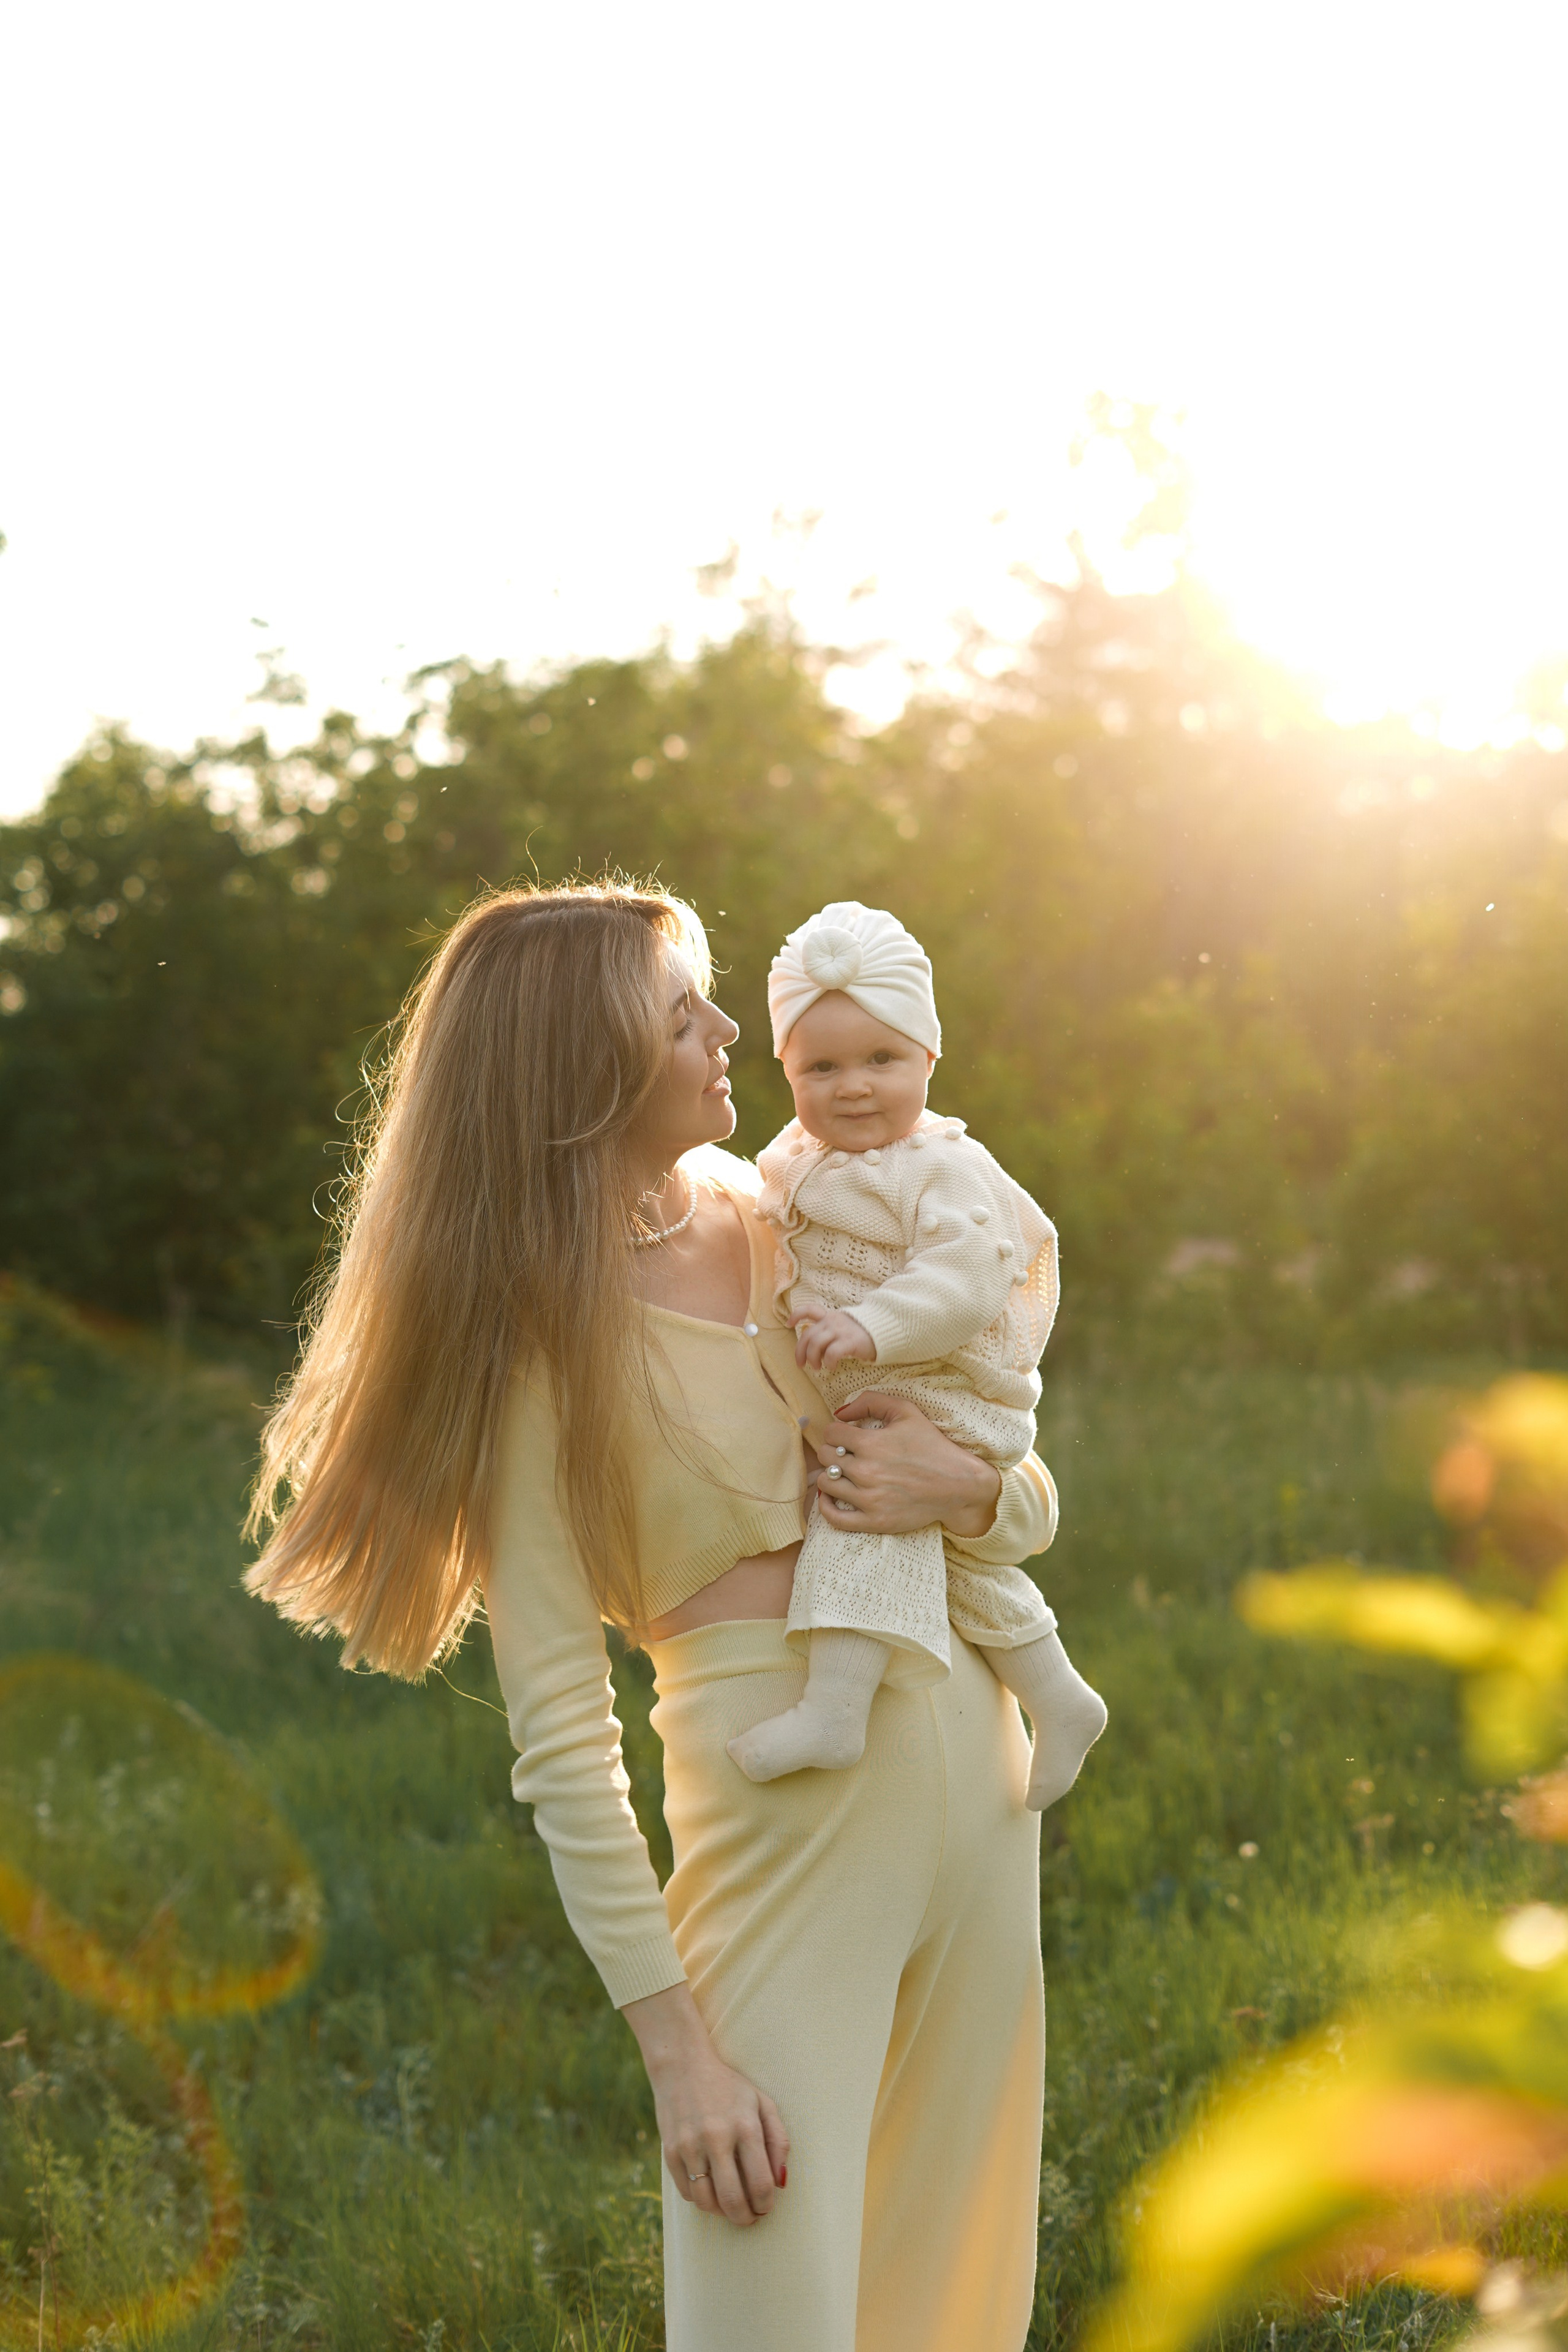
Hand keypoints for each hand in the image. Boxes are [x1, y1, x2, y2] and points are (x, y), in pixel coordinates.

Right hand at [621, 1983, 788, 2225]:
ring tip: (730, 2206)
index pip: (761, 2184)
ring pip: (707, 2202)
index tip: (766, 2208)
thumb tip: (782, 2183)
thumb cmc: (729, 2087)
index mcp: (745, 2126)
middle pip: (733, 2200)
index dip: (766, 2205)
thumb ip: (779, 2141)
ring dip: (722, 2213)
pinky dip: (701, 2200)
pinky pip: (687, 2193)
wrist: (682, 2066)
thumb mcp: (762, 2102)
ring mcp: (690, 2146)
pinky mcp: (670, 2151)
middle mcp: (717, 2137)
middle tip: (750, 2218)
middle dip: (745, 2218)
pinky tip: (710, 2190)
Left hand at [791, 1307, 875, 1371]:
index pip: (809, 1310)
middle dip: (800, 1351)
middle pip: (807, 1335)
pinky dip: (828, 1362)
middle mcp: (833, 1321)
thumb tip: (815, 1348)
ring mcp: (841, 1330)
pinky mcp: (850, 1341)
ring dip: (812, 1358)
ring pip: (816, 1344)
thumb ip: (829, 1332)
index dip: (796, 1315)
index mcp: (830, 1317)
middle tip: (801, 1365)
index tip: (788, 1324)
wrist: (887, 1330)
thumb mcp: (844, 1327)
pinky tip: (832, 1367)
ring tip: (817, 1368)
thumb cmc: (864, 1333)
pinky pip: (832, 1353)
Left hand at [810, 1391, 1002, 1537]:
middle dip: (833, 1451)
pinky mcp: (874, 1521)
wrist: (958, 1484)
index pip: (831, 1433)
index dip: (837, 1431)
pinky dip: (826, 1507)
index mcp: (871, 1443)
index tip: (847, 1436)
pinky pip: (834, 1518)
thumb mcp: (906, 1411)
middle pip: (825, 1457)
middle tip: (847, 1454)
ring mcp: (868, 1499)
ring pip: (826, 1484)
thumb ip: (871, 1401)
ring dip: (831, 1475)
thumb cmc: (933, 1446)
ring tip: (843, 1473)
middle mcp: (866, 1471)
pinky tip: (832, 1497)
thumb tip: (840, 1412)